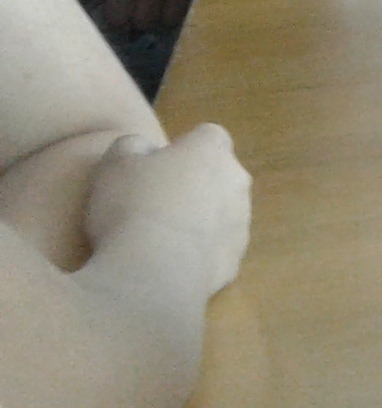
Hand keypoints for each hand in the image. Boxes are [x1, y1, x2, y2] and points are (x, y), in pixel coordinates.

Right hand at [81, 126, 250, 298]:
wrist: (154, 271)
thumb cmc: (132, 206)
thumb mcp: (114, 164)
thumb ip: (132, 146)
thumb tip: (146, 148)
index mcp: (212, 151)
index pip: (209, 136)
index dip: (183, 147)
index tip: (158, 163)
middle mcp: (237, 182)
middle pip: (220, 174)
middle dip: (195, 182)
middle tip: (156, 199)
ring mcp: (242, 223)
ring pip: (224, 212)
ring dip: (201, 218)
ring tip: (160, 235)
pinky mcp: (236, 259)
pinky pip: (217, 248)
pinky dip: (199, 251)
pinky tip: (170, 262)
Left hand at [91, 0, 207, 33]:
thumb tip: (115, 6)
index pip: (118, 18)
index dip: (117, 19)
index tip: (120, 14)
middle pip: (146, 22)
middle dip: (141, 18)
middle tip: (141, 9)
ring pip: (171, 19)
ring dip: (164, 15)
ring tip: (162, 4)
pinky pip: (190, 5)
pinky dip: (182, 7)